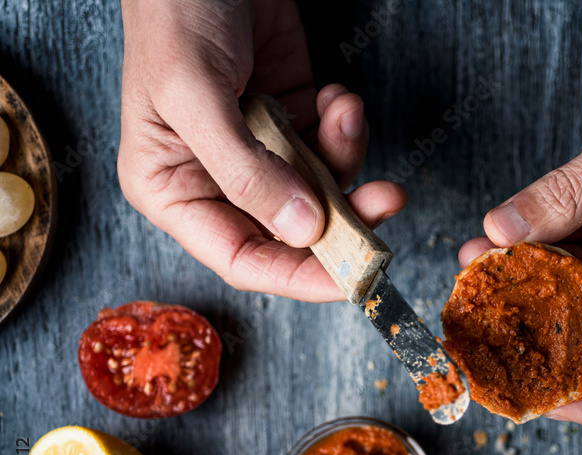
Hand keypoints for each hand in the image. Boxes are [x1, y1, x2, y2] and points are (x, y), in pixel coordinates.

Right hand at [118, 0, 405, 300]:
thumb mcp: (196, 94)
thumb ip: (246, 171)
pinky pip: (331, 146)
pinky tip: (335, 95)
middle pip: (292, 233)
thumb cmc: (174, 13)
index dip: (299, 276)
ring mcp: (259, 151)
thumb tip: (302, 232)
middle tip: (385, 199)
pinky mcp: (291, 119)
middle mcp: (217, 180)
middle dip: (343, 218)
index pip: (243, 258)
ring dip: (346, 156)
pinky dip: (344, 126)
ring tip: (343, 108)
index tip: (351, 277)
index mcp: (173, 189)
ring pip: (321, 189)